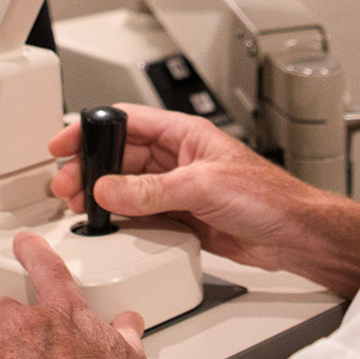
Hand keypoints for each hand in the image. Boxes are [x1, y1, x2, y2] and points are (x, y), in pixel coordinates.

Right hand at [49, 104, 359, 296]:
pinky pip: (142, 216)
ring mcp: (179, 189)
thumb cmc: (270, 197)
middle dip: (90, 169)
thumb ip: (151, 190)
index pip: (126, 122)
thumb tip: (109, 189)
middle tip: (66, 186)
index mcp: (185, 134)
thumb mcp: (203, 187)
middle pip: (120, 157)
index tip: (63, 143)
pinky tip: (109, 227)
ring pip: (127, 188)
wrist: (296, 236)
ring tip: (80, 208)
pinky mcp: (183, 219)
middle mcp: (179, 158)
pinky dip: (122, 221)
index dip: (91, 130)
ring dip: (103, 197)